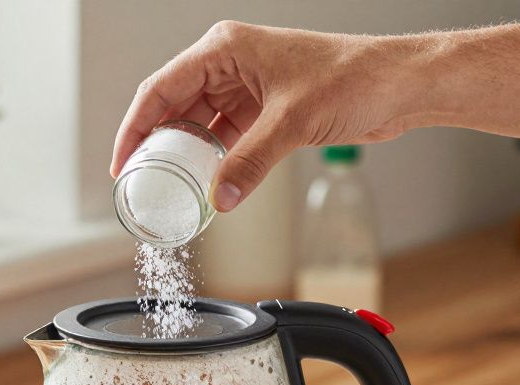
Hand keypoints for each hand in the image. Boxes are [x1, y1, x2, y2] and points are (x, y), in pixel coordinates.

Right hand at [110, 21, 418, 211]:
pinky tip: (206, 185)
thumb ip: (250, 163)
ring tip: (169, 190)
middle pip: (174, 107)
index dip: (135, 127)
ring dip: (186, 156)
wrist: (398, 86)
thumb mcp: (291, 123)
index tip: (121, 163)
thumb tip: (220, 200)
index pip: (161, 88)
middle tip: (140, 183)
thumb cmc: (353, 78)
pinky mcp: (265, 109)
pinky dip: (215, 161)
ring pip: (199, 125)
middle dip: (156, 145)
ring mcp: (247, 87)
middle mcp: (230, 63)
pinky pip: (226, 137)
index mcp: (226, 48)